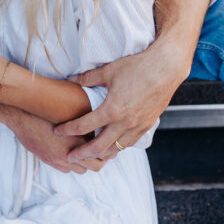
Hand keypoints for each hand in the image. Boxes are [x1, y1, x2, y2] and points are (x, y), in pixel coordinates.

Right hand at [9, 110, 103, 174]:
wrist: (22, 114)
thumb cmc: (44, 108)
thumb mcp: (68, 110)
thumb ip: (82, 121)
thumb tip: (94, 123)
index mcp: (78, 137)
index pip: (101, 152)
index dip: (107, 150)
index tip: (108, 145)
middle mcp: (71, 151)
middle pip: (95, 166)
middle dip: (99, 160)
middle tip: (100, 153)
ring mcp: (59, 159)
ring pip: (81, 170)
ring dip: (84, 163)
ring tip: (84, 153)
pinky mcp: (49, 160)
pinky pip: (66, 170)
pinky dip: (70, 164)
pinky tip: (68, 153)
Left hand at [55, 38, 188, 162]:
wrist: (166, 69)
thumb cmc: (137, 67)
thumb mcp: (109, 70)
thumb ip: (88, 78)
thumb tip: (72, 79)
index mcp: (112, 109)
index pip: (84, 125)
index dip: (68, 129)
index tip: (57, 131)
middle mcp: (125, 123)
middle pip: (99, 147)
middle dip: (82, 153)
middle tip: (70, 156)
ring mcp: (137, 126)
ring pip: (116, 149)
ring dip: (101, 154)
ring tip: (90, 155)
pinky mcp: (147, 125)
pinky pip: (129, 143)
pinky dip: (118, 147)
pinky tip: (112, 146)